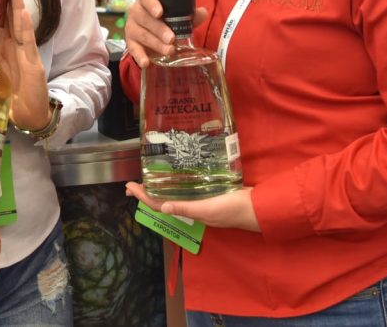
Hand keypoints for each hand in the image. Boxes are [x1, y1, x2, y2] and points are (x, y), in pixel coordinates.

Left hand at [2, 0, 50, 131]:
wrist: (28, 117)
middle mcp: (18, 49)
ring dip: (18, 6)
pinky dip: (25, 27)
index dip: (1, 6)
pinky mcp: (33, 63)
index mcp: (8, 51)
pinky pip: (28, 42)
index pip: (4, 24)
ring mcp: (27, 54)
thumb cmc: (12, 100)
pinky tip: (22, 13)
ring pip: (21, 25)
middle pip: (14, 19)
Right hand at [123, 0, 208, 67]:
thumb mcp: (176, 15)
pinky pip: (133, 49)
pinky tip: (146, 63)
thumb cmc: (164, 19)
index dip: (152, 4)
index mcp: (147, 1)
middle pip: (145, 19)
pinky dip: (139, 56)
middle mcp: (136, 12)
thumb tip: (203, 12)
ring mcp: (131, 27)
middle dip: (159, 29)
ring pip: (142, 35)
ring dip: (156, 44)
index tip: (160, 13)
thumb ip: (189, 14)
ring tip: (169, 51)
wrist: (150, 30)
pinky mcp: (130, 42)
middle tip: (172, 39)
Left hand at [125, 181, 259, 232]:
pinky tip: (176, 175)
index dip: (143, 196)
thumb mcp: (208, 209)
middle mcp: (192, 207)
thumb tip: (161, 206)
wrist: (257, 207)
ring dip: (159, 188)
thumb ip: (187, 208)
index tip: (129, 186)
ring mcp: (200, 200)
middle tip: (133, 182)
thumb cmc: (233, 208)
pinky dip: (177, 183)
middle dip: (147, 192)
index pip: (159, 204)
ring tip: (149, 179)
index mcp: (189, 212)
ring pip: (174, 194)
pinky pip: (187, 189)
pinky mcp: (209, 192)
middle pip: (163, 200)